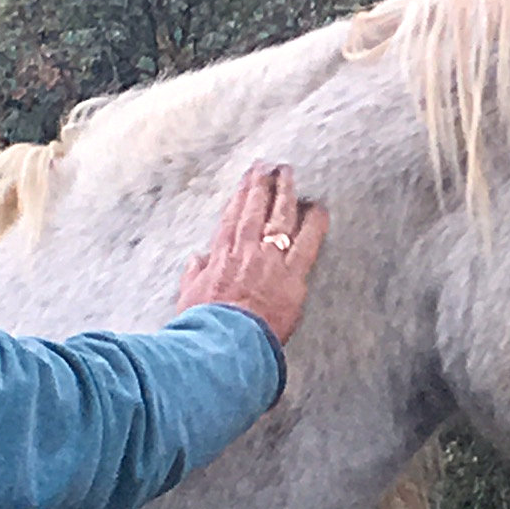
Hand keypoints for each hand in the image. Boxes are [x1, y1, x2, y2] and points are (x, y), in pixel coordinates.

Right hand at [175, 163, 327, 346]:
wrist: (224, 342)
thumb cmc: (205, 326)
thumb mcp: (189, 297)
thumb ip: (193, 275)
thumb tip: (195, 260)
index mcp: (220, 256)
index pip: (231, 217)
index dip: (240, 196)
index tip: (246, 180)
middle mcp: (245, 251)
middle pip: (254, 209)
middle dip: (261, 184)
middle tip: (268, 166)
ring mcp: (269, 260)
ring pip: (279, 217)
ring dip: (285, 192)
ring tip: (289, 174)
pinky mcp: (291, 275)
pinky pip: (308, 243)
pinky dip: (315, 224)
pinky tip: (320, 208)